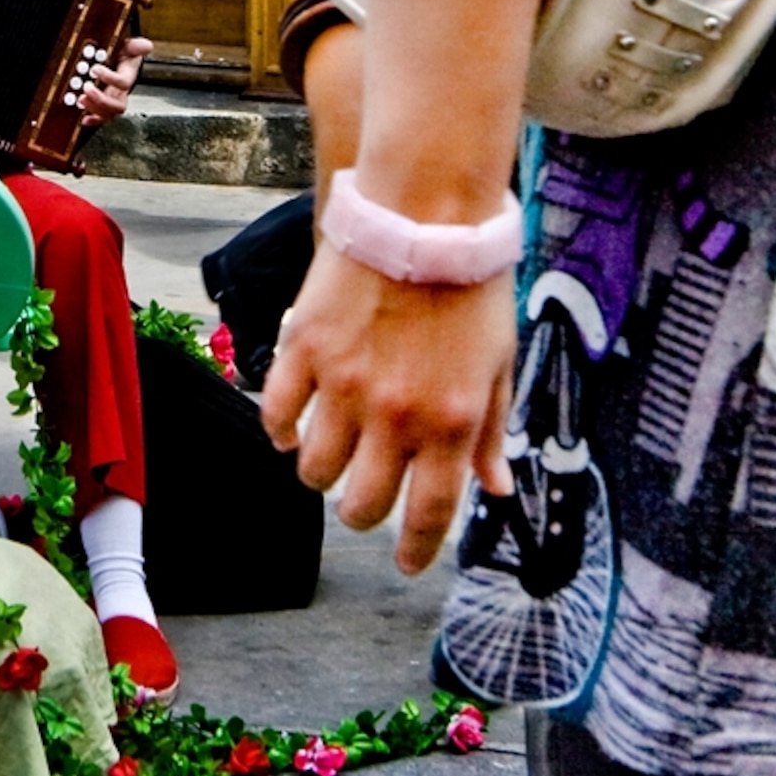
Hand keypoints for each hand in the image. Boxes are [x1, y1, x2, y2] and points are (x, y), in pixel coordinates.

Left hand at [79, 35, 151, 125]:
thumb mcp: (130, 47)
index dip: (109, 78)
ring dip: (94, 108)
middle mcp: (122, 93)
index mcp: (128, 77)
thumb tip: (147, 46)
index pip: (123, 82)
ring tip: (80, 100)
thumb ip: (137, 46)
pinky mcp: (104, 106)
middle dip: (100, 99)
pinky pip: (101, 118)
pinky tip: (84, 119)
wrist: (122, 62)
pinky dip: (93, 120)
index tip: (95, 68)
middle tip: (86, 88)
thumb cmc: (125, 56)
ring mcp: (113, 101)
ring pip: (109, 113)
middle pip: (117, 105)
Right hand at [262, 240, 518, 574]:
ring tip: (331, 455)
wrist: (425, 212)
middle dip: (363, 513)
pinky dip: (280, 431)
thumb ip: (493, 432)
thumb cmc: (472, 286)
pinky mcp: (305, 350)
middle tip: (365, 500)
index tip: (404, 563)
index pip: (429, 514)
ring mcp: (344, 384)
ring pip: (313, 469)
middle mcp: (396, 414)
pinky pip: (275, 415)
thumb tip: (496, 488)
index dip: (413, 550)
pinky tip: (290, 429)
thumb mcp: (499, 363)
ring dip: (321, 474)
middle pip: (362, 504)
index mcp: (452, 421)